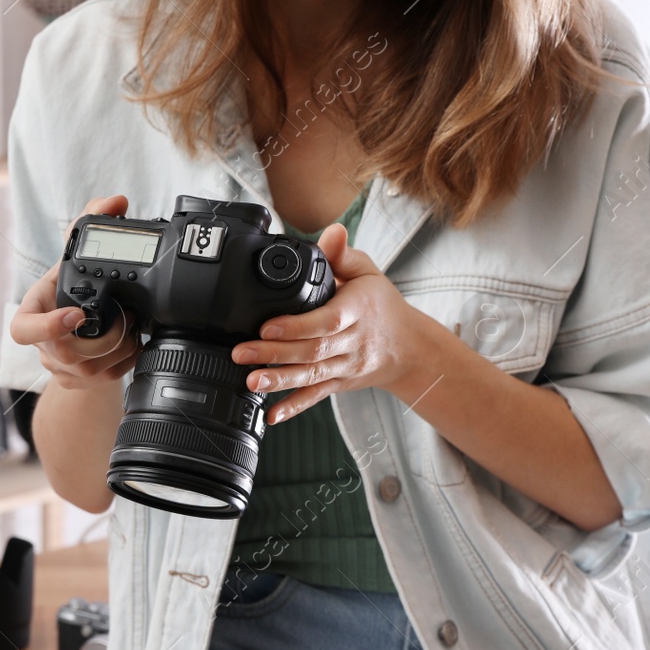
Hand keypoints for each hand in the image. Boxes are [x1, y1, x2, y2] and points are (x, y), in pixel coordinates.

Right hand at [9, 195, 143, 389]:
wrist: (74, 328)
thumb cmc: (69, 290)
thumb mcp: (76, 253)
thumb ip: (92, 219)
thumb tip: (115, 201)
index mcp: (34, 311)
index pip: (22, 330)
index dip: (46, 327)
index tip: (75, 315)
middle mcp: (43, 344)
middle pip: (64, 354)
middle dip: (102, 338)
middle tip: (128, 319)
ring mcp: (59, 366)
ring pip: (86, 370)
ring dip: (117, 350)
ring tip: (136, 330)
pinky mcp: (78, 381)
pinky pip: (101, 380)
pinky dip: (124, 363)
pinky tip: (135, 346)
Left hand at [231, 225, 440, 423]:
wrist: (409, 347)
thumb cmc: (382, 305)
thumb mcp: (368, 273)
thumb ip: (343, 255)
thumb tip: (332, 233)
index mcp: (357, 310)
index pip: (326, 320)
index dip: (296, 326)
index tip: (266, 327)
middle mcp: (352, 341)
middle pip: (312, 350)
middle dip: (274, 354)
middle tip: (241, 353)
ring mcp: (345, 366)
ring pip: (311, 376)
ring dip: (279, 381)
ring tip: (250, 381)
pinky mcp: (339, 384)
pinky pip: (316, 397)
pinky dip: (294, 407)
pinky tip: (272, 415)